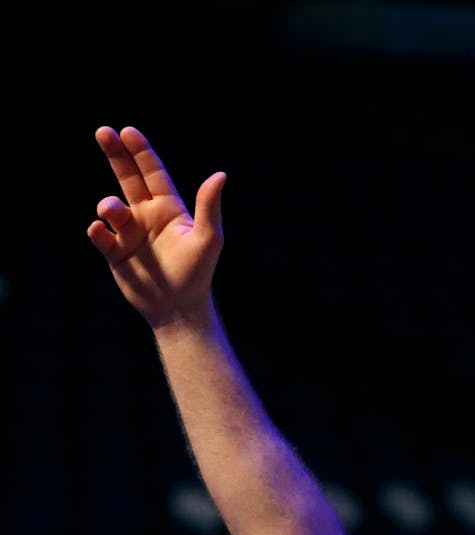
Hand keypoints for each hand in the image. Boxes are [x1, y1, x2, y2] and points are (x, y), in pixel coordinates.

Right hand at [87, 126, 225, 328]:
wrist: (179, 308)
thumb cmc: (198, 272)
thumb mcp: (208, 237)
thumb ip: (209, 206)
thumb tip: (220, 174)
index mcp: (169, 209)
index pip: (153, 173)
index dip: (141, 152)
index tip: (128, 131)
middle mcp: (147, 216)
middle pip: (128, 178)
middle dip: (116, 155)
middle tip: (103, 131)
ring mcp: (130, 233)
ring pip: (110, 207)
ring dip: (107, 205)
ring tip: (112, 212)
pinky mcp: (115, 253)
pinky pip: (99, 234)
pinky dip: (97, 230)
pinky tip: (102, 231)